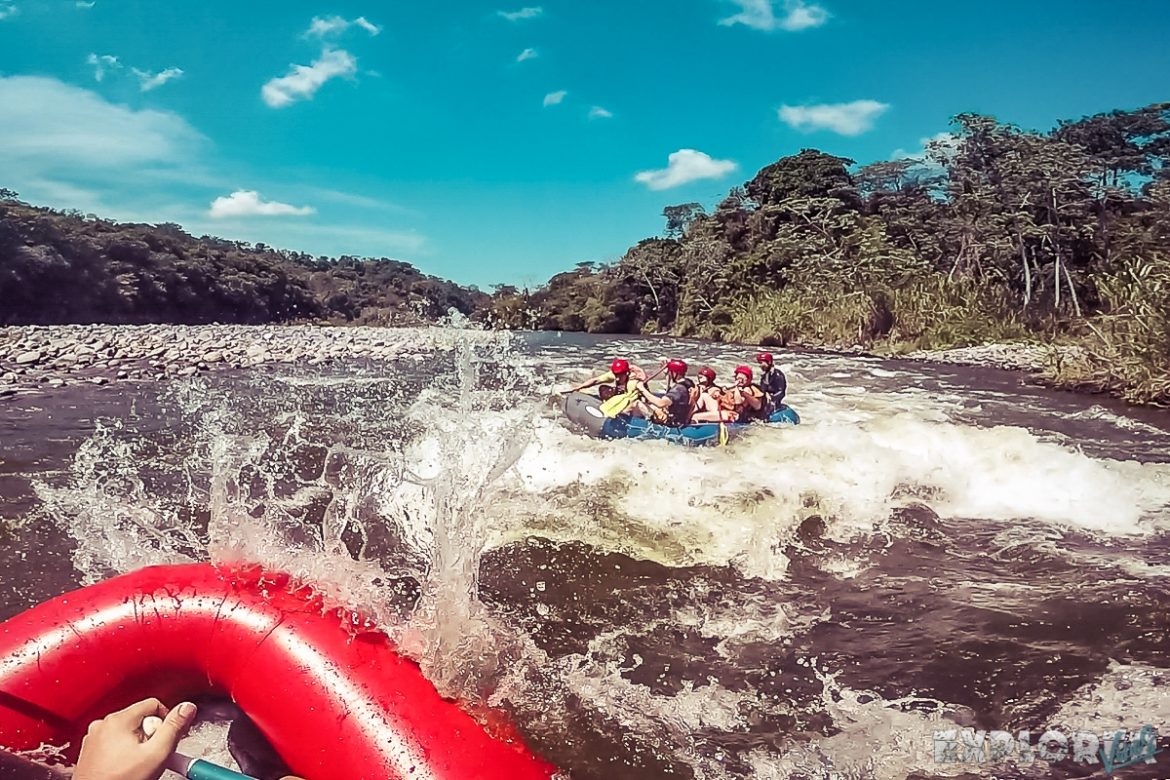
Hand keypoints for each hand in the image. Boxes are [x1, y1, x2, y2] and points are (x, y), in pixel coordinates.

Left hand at [74, 699, 195, 779]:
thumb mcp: (157, 754)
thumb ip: (174, 727)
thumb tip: (186, 708)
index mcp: (118, 720)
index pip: (154, 705)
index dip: (165, 723)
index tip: (164, 740)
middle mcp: (103, 725)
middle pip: (140, 719)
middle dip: (150, 737)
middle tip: (149, 757)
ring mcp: (94, 738)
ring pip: (127, 731)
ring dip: (136, 745)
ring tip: (135, 765)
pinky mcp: (90, 750)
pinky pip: (114, 742)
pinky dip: (121, 753)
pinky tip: (123, 768)